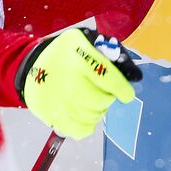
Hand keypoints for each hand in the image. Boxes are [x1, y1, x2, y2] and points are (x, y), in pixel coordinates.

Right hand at [15, 28, 141, 138]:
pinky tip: (85, 117)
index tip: (126, 95)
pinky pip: (75, 129)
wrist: (33, 61)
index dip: (122, 89)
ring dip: (97, 113)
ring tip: (93, 104)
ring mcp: (53, 95)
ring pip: (88, 117)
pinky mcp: (46, 110)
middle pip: (98, 100)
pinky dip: (85, 126)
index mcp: (78, 52)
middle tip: (104, 96)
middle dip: (106, 100)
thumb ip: (116, 56)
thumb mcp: (92, 42)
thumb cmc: (71, 52)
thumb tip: (136, 76)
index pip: (108, 77)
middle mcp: (64, 74)